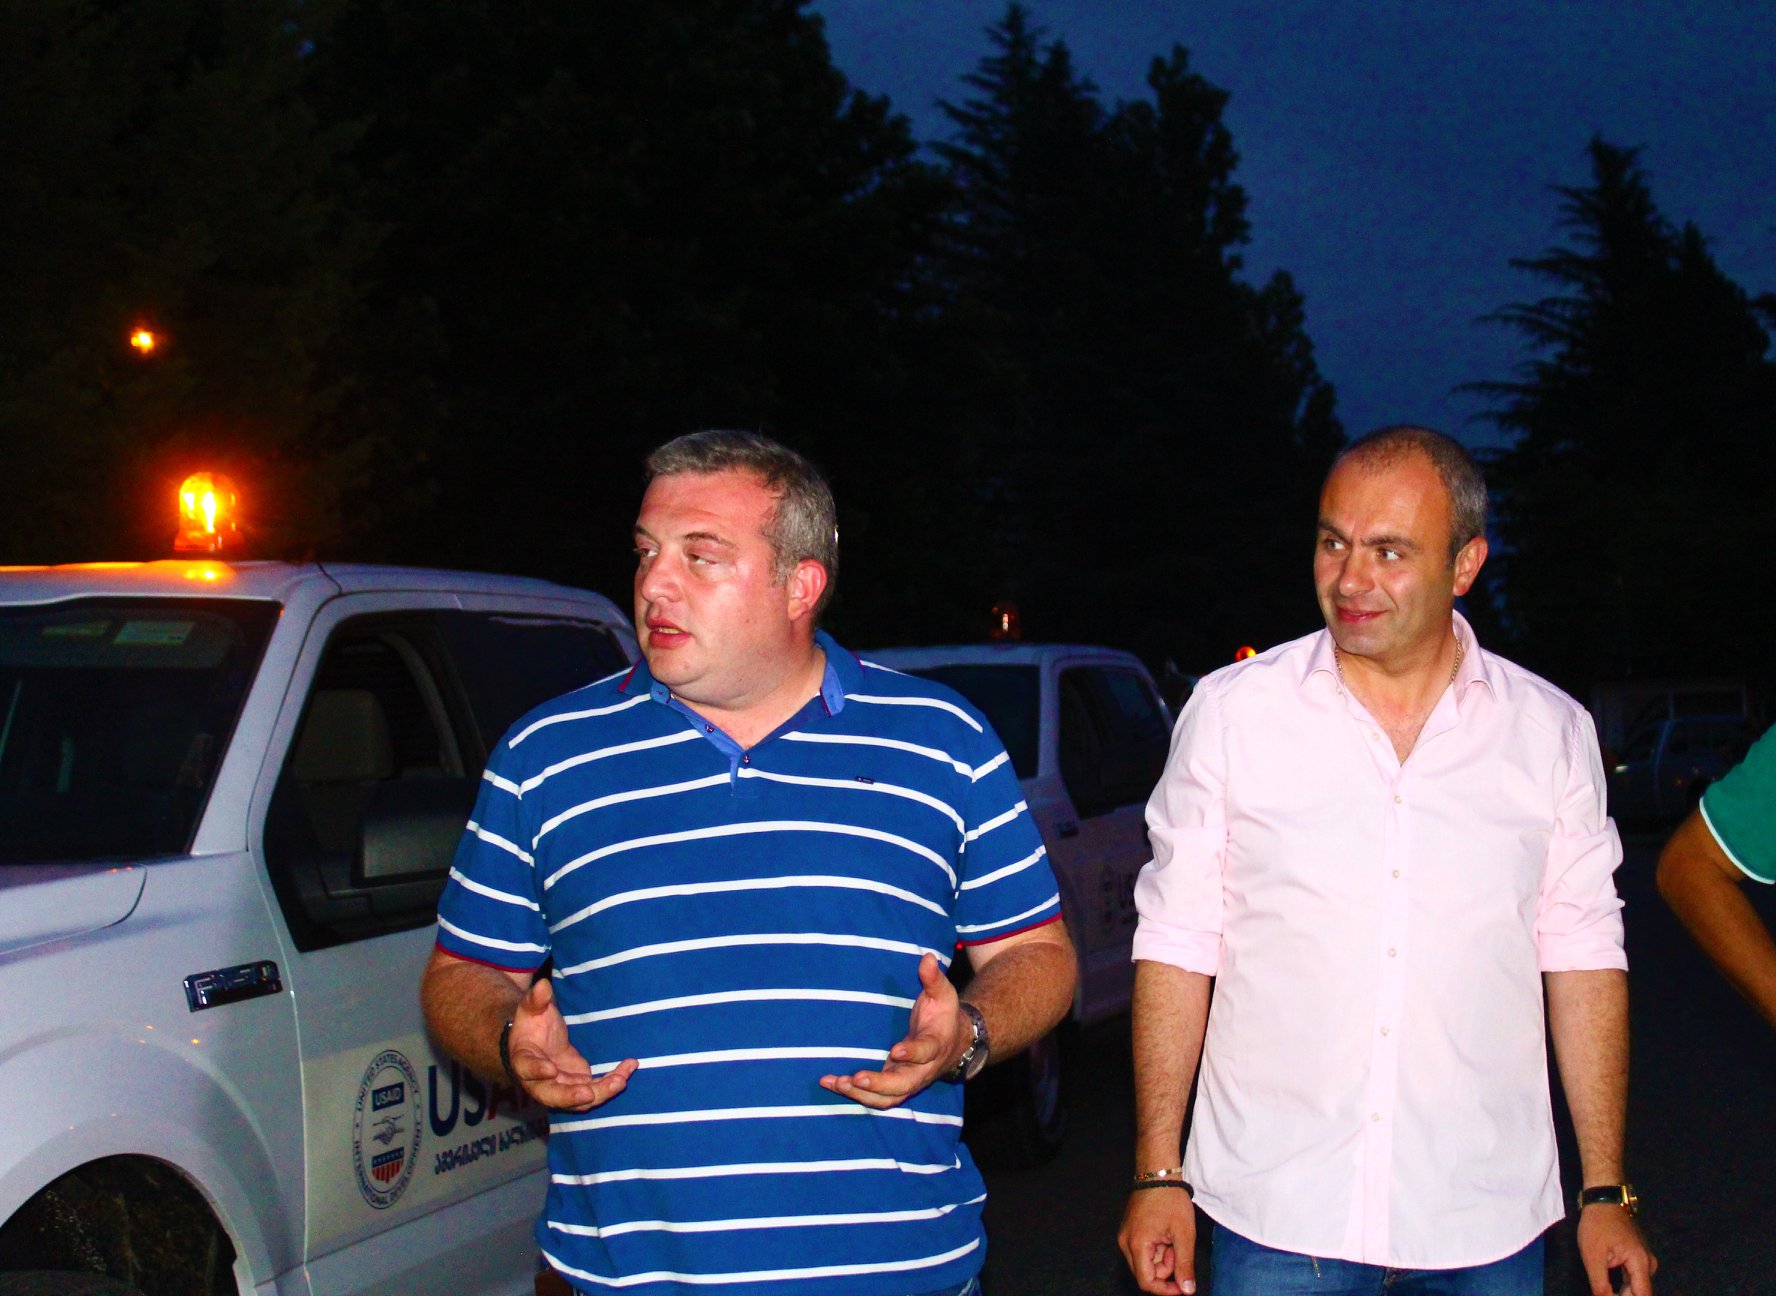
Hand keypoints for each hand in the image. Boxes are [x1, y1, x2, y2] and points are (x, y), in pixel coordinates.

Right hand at [507, 976, 637, 1111]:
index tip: (550, 1069)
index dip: (537, 1071)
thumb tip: (543, 985)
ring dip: (601, 1092)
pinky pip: (597, 1088)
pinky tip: (629, 1066)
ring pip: (579, 1100)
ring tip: (621, 1080)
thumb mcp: (531, 1009)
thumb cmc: (532, 1025)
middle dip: (571, 1097)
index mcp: (524, 1061)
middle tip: (588, 1094)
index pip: (527, 1068)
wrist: (539, 1042)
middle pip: (553, 1096)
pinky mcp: (580, 1085)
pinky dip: (614, 1080)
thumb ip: (536, 999)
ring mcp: (562, 1087)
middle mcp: (540, 1082)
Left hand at [819, 952, 963, 1108]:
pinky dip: (853, 1094)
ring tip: (839, 1083)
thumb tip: (928, 957)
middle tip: (857, 1078)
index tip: (896, 1049)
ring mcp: (907, 1081)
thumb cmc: (943, 1015)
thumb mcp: (942, 994)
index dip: (911, 1053)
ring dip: (862, 1095)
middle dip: (880, 1084)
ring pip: (888, 1098)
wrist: (953, 1044)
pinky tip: (831, 1083)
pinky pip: (875, 1098)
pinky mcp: (893, 1087)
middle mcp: (922, 1070)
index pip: (925, 1052)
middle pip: (903, 1084)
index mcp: (935, 1045)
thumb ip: (933, 978)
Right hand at [1118, 1186, 1198, 1294]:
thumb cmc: (1171, 1200)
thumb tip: (1187, 1290)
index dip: (1166, 1289)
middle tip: (1179, 1248)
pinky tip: (1165, 1233)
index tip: (1183, 1286)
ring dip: (1163, 1257)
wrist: (1158, 1173)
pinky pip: (1143, 1250)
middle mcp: (1125, 1243)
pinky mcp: (1129, 1230)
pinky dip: (1157, 1248)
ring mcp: (1125, 1235)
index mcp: (1136, 1245)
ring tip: (1173, 1237)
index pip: (1147, 1282)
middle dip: (1166, 1268)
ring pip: (1146, 1261)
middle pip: (1146, 1272)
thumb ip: (1185, 1265)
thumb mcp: (1184, 1234)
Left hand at [1577, 1204, 1656, 1295]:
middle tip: (1601, 1295)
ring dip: (1621, 1294)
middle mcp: (1648, 1264)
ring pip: (1635, 1287)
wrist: (1604, 1199)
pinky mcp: (1637, 1258)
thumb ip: (1600, 1282)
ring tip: (1603, 1293)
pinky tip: (1609, 1290)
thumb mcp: (1592, 1254)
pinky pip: (1633, 1278)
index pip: (1642, 1295)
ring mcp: (1644, 1260)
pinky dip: (1622, 1286)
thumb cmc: (1597, 1223)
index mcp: (1641, 1263)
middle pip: (1639, 1293)